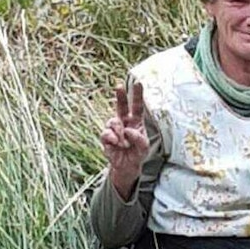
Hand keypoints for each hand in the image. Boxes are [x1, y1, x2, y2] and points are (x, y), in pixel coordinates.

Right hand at [100, 82, 148, 200]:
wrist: (126, 166)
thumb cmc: (137, 154)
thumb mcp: (144, 147)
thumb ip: (138, 138)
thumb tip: (128, 130)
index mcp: (136, 122)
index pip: (137, 106)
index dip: (137, 95)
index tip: (138, 83)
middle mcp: (124, 122)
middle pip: (121, 106)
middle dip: (120, 96)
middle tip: (119, 86)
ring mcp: (114, 128)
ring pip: (113, 122)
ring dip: (119, 134)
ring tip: (124, 143)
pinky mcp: (106, 136)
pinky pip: (106, 133)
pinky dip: (112, 139)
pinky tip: (116, 144)